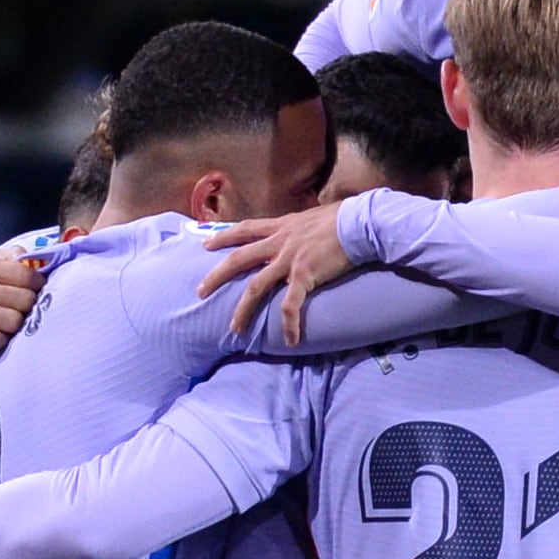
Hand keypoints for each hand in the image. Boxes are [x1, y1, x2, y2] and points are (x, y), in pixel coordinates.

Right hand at [0, 250, 39, 354]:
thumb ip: (7, 257)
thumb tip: (35, 258)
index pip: (27, 275)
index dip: (37, 285)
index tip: (35, 290)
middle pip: (25, 301)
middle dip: (27, 307)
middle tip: (19, 309)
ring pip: (14, 322)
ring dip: (14, 325)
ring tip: (6, 323)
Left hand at [197, 204, 356, 342]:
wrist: (359, 222)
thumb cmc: (341, 219)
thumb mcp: (310, 218)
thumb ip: (297, 228)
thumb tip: (298, 231)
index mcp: (280, 227)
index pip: (244, 229)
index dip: (223, 237)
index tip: (206, 245)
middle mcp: (279, 242)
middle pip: (238, 259)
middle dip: (216, 276)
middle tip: (199, 291)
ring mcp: (290, 260)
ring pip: (256, 286)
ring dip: (243, 309)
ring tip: (234, 328)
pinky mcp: (305, 275)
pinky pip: (292, 304)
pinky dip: (288, 323)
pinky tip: (289, 340)